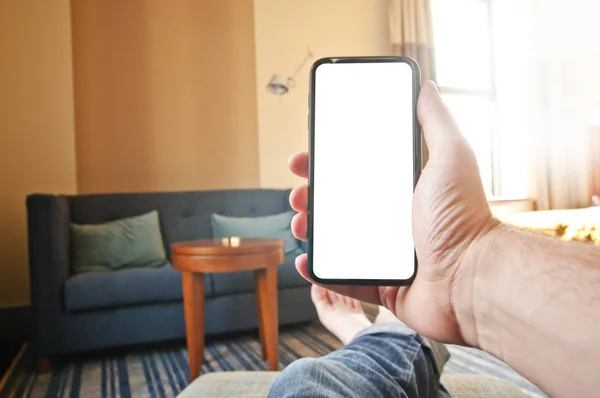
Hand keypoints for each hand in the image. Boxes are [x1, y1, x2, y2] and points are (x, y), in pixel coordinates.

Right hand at [288, 81, 497, 344]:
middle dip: (312, 196)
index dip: (328, 163)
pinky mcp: (380, 284)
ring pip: (335, 240)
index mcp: (402, 191)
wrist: (472, 278)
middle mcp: (392, 221)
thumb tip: (426, 87)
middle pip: (340, 204)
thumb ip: (435, 121)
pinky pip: (341, 278)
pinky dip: (319, 271)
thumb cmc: (464, 218)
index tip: (306, 156)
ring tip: (300, 223)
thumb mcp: (450, 157)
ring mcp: (384, 254)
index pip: (356, 172)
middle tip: (298, 193)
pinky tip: (307, 260)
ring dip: (311, 230)